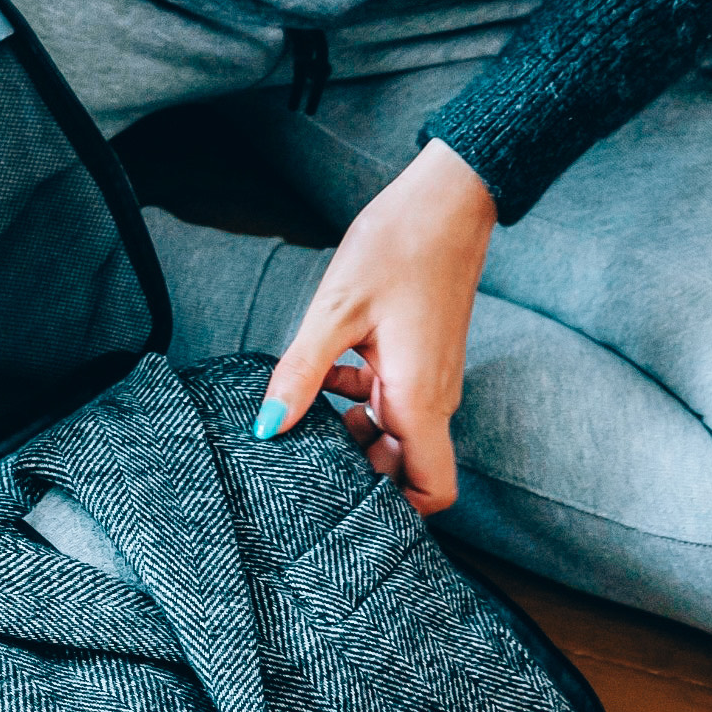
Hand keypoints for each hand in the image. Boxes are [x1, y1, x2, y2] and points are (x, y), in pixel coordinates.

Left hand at [256, 139, 495, 513]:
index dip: (395, 509)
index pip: (432, 490)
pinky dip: (356, 401)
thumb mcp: (334, 313)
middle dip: (356, 469)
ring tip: (303, 409)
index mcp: (419, 400)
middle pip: (402, 467)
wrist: (445, 202)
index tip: (341, 500)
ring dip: (349, 431)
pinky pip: (389, 402)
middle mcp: (432, 399)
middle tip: (301, 453)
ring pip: (391, 433)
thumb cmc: (397, 249)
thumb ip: (301, 374)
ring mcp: (428, 379)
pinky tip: (321, 376)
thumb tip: (266, 428)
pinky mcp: (419, 360)